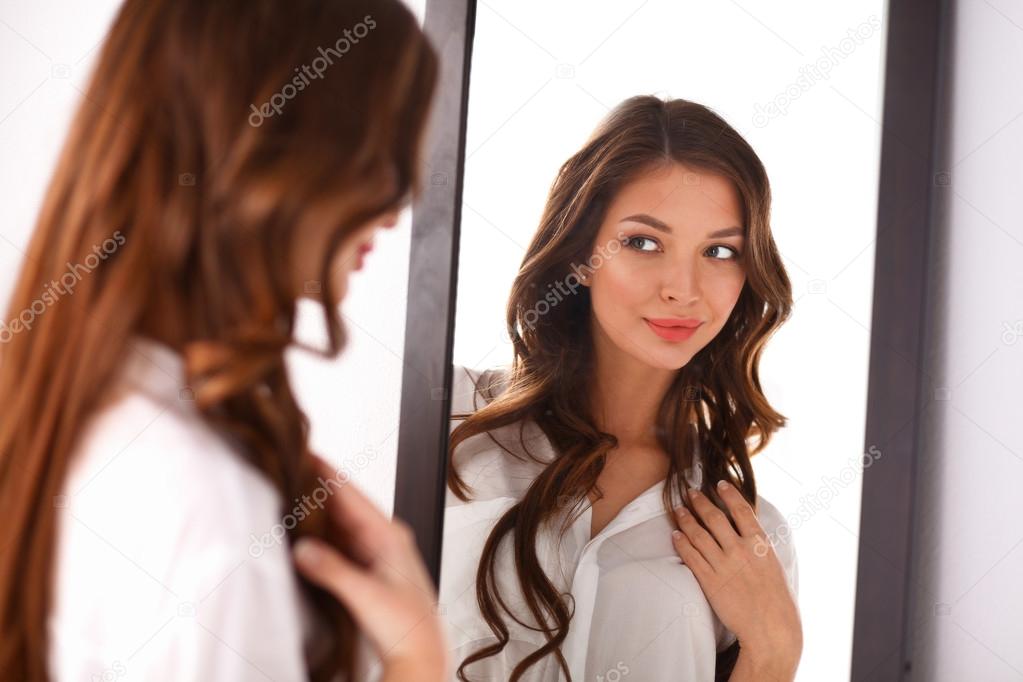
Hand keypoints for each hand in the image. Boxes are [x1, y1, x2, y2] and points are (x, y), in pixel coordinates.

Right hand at [292, 456, 448, 677]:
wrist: (420, 654)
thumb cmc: (407, 626)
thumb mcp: (367, 596)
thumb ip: (333, 571)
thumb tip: (302, 548)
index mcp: (389, 535)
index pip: (351, 494)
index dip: (327, 473)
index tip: (306, 452)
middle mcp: (382, 538)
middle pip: (342, 506)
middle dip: (315, 490)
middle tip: (285, 471)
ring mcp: (372, 553)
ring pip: (337, 524)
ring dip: (314, 513)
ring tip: (286, 494)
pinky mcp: (363, 569)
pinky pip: (336, 544)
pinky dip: (318, 536)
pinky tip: (300, 532)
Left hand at [670, 480, 801, 666]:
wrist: (771, 629)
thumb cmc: (778, 600)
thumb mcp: (775, 565)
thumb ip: (760, 547)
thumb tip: (749, 532)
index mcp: (760, 545)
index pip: (742, 510)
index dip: (729, 494)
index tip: (719, 483)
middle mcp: (740, 550)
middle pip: (715, 518)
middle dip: (700, 502)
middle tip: (690, 492)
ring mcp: (724, 565)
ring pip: (698, 534)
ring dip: (686, 519)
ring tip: (678, 510)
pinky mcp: (710, 581)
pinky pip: (691, 556)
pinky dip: (681, 543)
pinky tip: (675, 535)